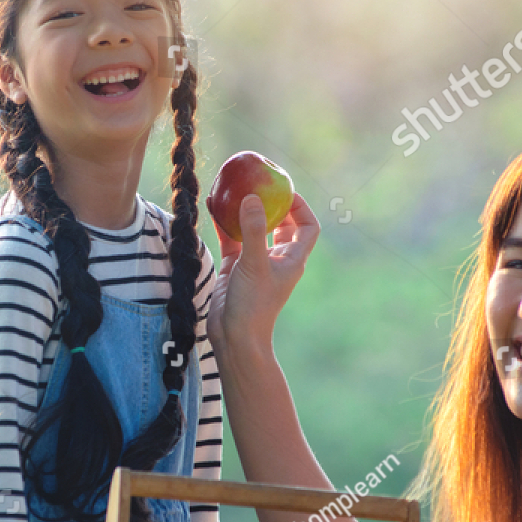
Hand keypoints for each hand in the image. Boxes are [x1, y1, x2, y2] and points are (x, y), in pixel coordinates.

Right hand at [208, 193, 318, 360]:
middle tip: (258, 183)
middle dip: (272, 204)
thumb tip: (252, 197)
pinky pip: (232, 239)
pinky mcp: (234, 267)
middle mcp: (276, 259)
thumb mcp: (253, 265)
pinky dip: (224, 224)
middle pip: (282, 224)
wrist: (233, 338)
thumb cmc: (252, 305)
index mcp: (291, 259)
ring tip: (234, 189)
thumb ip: (253, 232)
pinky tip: (213, 206)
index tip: (284, 190)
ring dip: (245, 211)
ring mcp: (255, 262)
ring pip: (253, 229)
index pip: (308, 227)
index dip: (301, 207)